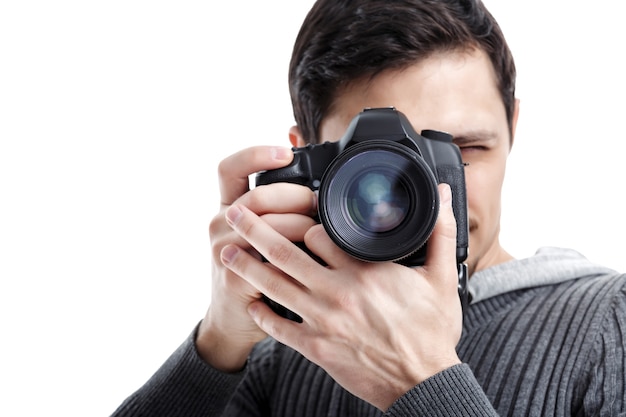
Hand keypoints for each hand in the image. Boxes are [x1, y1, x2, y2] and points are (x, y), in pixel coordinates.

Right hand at [196, 146, 317, 371]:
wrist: (235, 321)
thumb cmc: (257, 273)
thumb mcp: (262, 237)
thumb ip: (279, 212)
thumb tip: (315, 186)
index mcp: (227, 207)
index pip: (229, 168)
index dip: (255, 154)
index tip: (285, 153)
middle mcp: (220, 224)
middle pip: (258, 194)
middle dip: (295, 196)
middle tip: (319, 205)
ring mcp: (223, 250)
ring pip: (267, 224)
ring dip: (300, 225)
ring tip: (320, 232)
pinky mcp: (234, 276)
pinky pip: (269, 258)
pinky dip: (294, 256)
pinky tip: (310, 259)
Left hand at [220, 183, 461, 409]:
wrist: (422, 383)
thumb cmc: (431, 332)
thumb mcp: (442, 279)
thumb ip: (440, 233)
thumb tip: (444, 197)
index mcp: (363, 270)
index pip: (317, 233)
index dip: (303, 220)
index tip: (295, 215)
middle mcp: (336, 291)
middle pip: (284, 252)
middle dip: (254, 229)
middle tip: (234, 214)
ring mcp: (321, 320)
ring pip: (274, 285)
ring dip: (246, 266)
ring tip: (225, 251)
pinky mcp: (315, 346)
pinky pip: (279, 327)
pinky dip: (262, 314)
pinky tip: (252, 303)